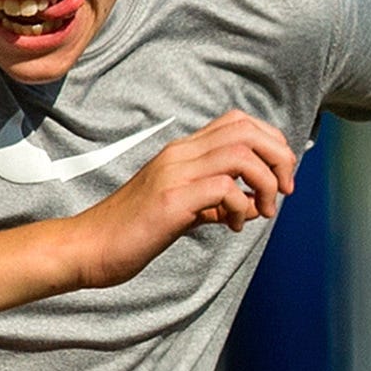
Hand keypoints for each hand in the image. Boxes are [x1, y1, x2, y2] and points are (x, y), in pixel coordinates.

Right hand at [71, 112, 298, 284]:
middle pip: (248, 130)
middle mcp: (180, 154)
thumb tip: (255, 204)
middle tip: (284, 192)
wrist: (87, 248)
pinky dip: (241, 207)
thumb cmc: (133, 231)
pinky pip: (224, 188)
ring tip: (263, 211)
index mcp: (182, 152)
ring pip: (241, 153)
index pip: (238, 122)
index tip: (280, 177)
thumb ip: (217, 202)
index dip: (271, 143)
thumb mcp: (183, 210)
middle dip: (279, 158)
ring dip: (266, 183)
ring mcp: (174, 173)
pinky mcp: (170, 199)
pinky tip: (232, 227)